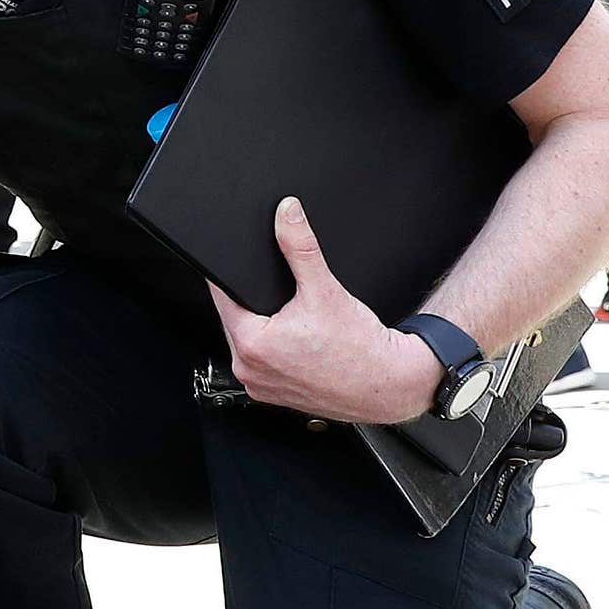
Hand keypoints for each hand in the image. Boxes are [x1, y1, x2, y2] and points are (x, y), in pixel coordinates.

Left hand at [206, 197, 441, 425]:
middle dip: (252, 303)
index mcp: (251, 344)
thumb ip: (300, 247)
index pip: (221, 297)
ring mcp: (257, 384)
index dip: (228, 277)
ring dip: (260, 328)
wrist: (388, 382)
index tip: (236, 268)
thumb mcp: (325, 288)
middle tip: (283, 300)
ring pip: (247, 342)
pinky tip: (294, 345)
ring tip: (293, 323)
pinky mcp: (270, 394)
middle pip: (234, 319)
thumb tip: (286, 214)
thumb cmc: (360, 347)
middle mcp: (247, 369)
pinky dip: (271, 351)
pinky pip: (260, 363)